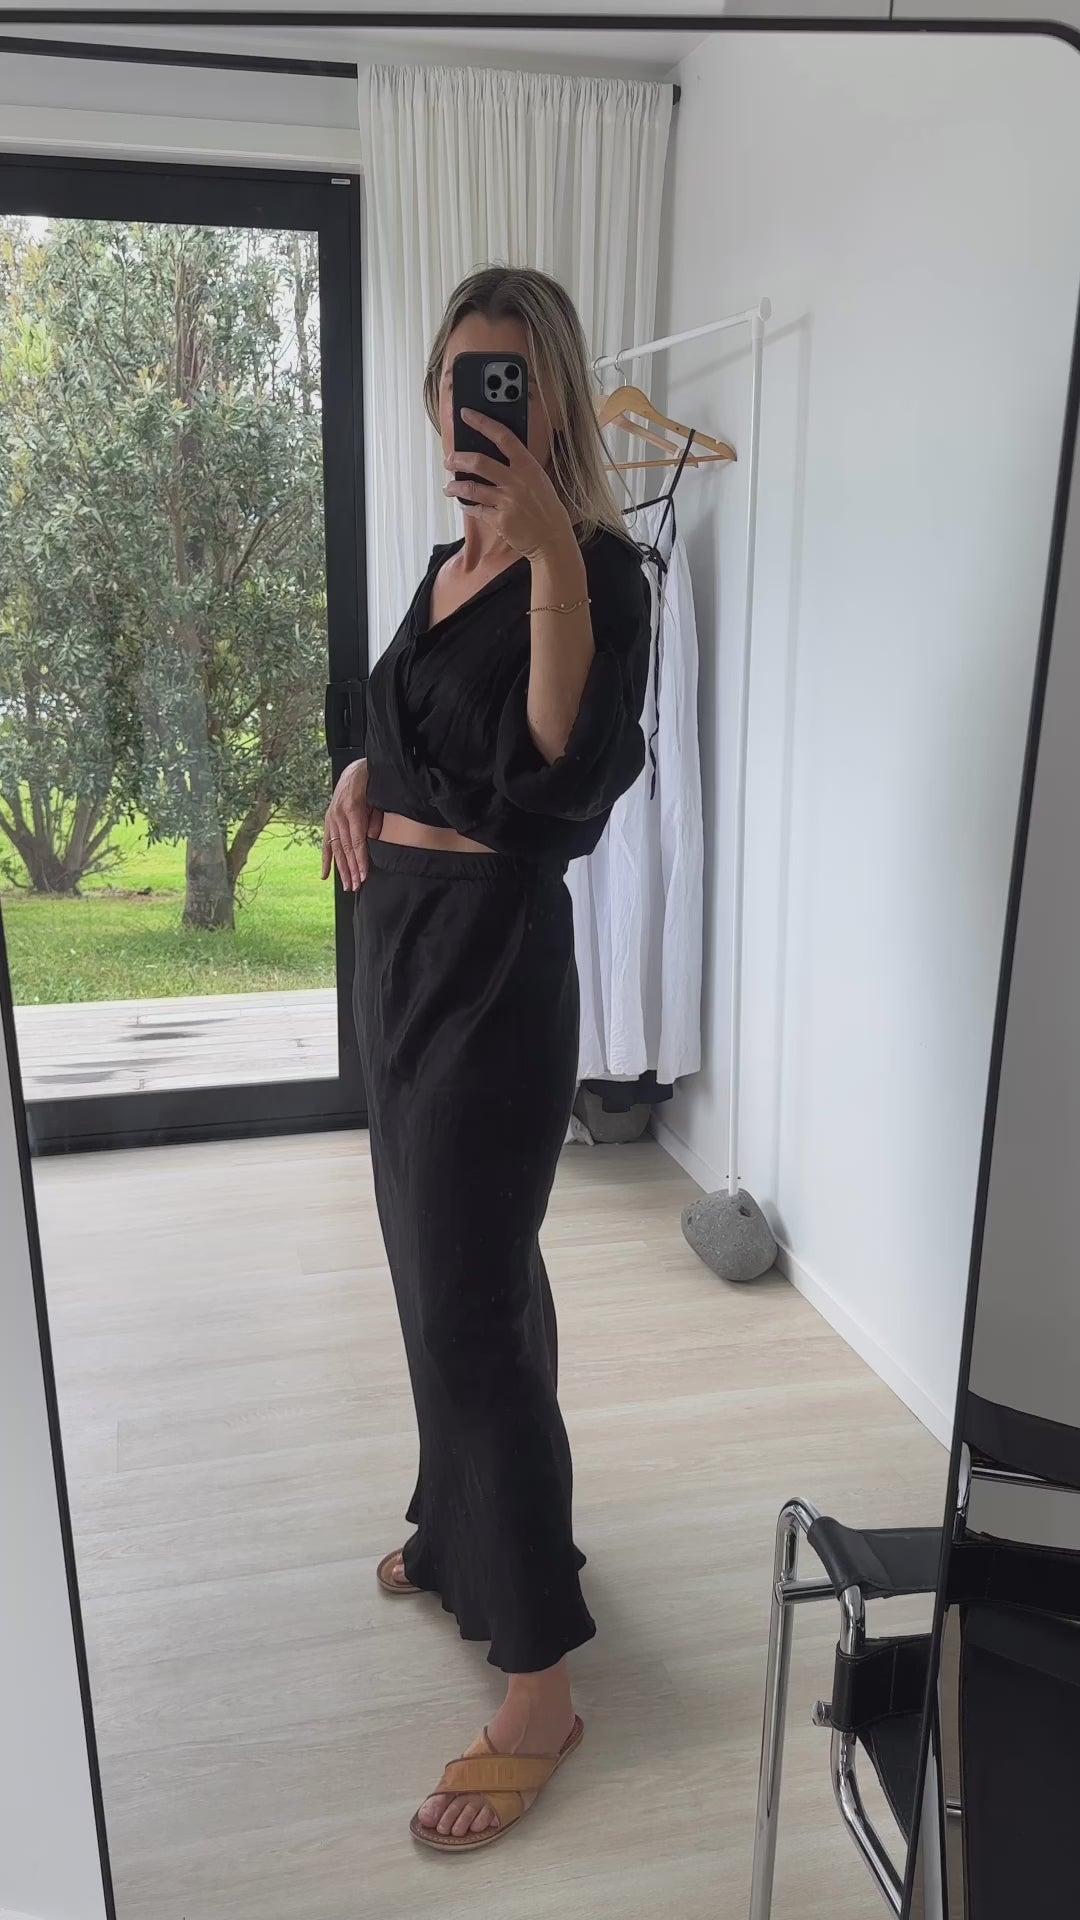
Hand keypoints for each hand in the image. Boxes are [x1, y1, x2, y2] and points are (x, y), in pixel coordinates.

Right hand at [321, 758, 382, 892]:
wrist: (355, 771)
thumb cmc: (370, 787)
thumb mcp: (377, 801)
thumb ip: (375, 822)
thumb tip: (372, 842)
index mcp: (352, 810)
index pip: (357, 841)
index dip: (360, 860)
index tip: (364, 875)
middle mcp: (339, 816)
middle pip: (345, 848)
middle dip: (352, 869)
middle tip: (356, 886)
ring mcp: (331, 818)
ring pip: (336, 849)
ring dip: (341, 869)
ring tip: (347, 885)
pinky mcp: (328, 820)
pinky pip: (326, 843)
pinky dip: (326, 860)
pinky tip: (325, 876)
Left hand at [444, 409, 574, 561]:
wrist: (552, 538)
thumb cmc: (545, 507)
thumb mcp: (537, 480)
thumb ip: (518, 467)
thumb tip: (491, 455)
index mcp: (527, 466)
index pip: (502, 436)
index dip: (482, 422)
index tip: (466, 414)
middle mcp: (517, 481)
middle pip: (479, 462)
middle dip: (458, 459)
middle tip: (449, 460)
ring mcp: (508, 501)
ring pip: (472, 488)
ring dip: (455, 486)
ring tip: (448, 487)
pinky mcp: (500, 520)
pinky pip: (476, 510)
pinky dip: (467, 506)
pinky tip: (463, 503)